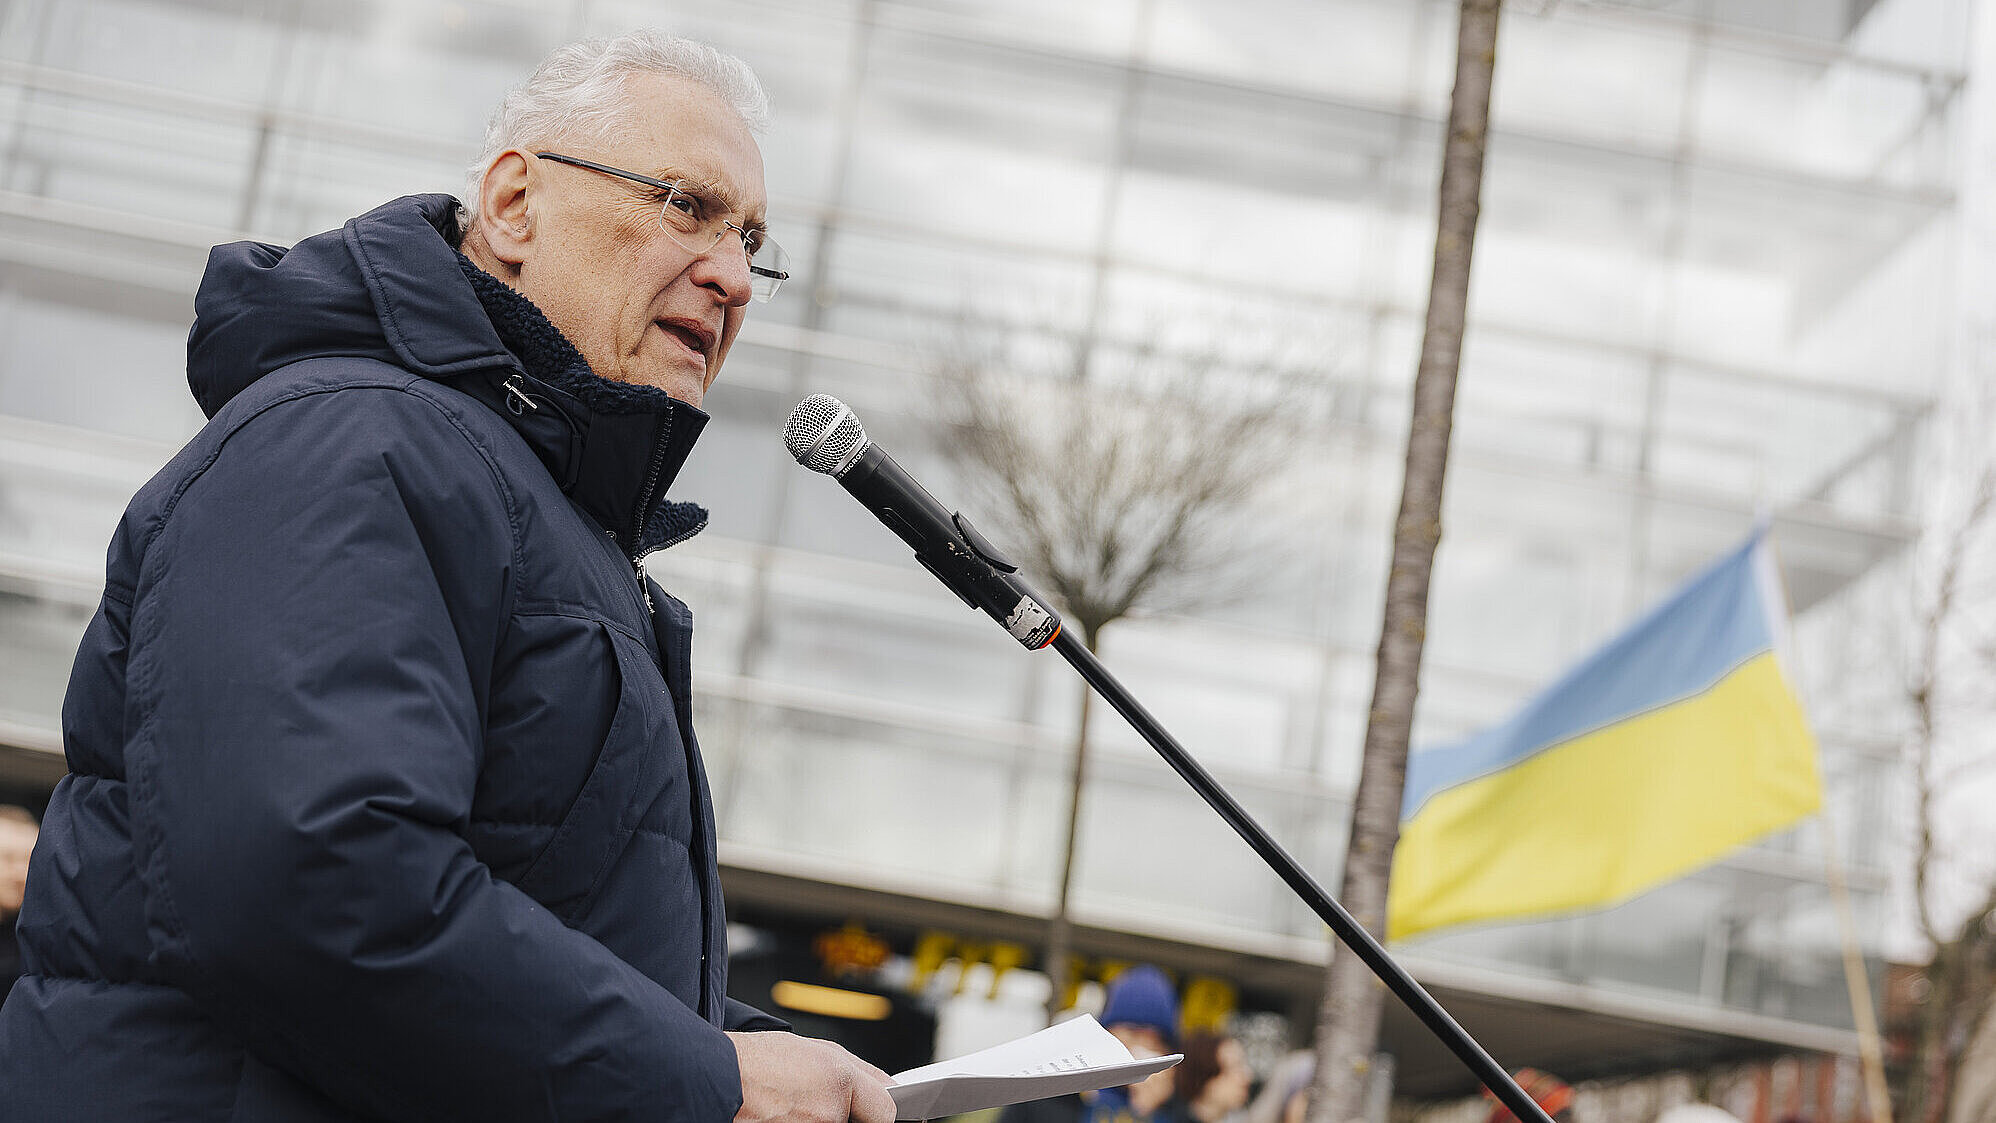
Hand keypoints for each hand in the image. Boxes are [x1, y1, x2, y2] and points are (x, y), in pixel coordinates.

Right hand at [729, 1030, 896, 1122]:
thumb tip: (891, 1089)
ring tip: (799, 1107)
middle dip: (851, 1114)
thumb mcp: (819, 1051)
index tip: (886, 1110)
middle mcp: (829, 1115)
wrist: (717, 1083)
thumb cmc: (760, 1062)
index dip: (884, 1110)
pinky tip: (787, 1116)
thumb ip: (862, 1073)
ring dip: (825, 1119)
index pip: (888, 1112)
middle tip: (821, 1102)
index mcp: (839, 1082)